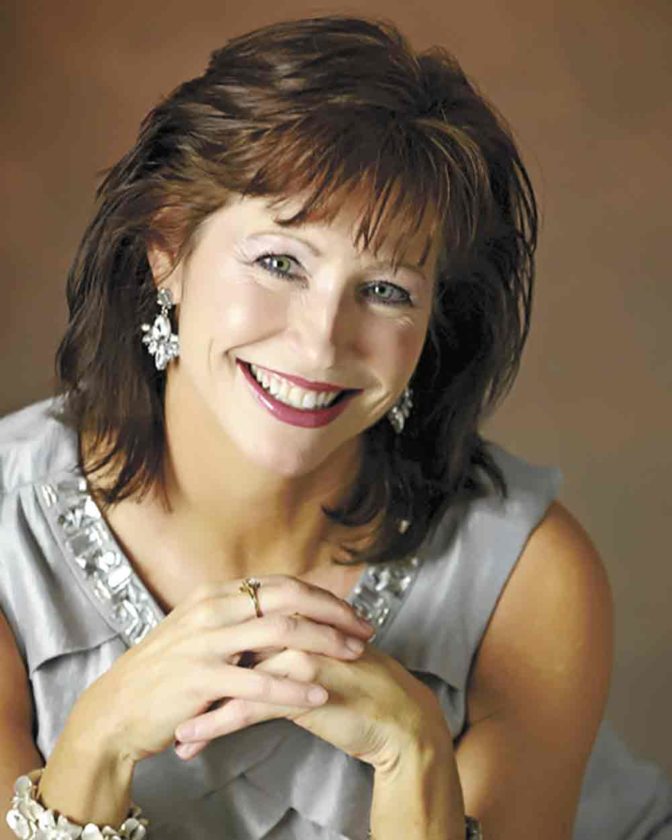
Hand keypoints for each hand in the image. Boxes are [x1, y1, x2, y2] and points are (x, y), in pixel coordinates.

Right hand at [69, 575, 374, 763]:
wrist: (114, 710)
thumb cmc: (161, 673)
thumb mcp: (197, 630)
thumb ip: (234, 617)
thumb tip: (278, 609)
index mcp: (215, 594)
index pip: (282, 584)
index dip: (322, 597)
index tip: (351, 613)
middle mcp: (212, 609)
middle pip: (289, 598)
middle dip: (334, 612)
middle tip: (365, 629)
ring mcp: (204, 642)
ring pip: (280, 631)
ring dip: (324, 643)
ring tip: (354, 657)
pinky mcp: (199, 679)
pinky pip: (259, 681)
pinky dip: (294, 687)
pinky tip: (320, 694)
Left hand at [174, 641, 450, 771]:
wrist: (399, 717)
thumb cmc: (358, 689)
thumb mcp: (316, 657)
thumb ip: (284, 646)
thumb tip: (248, 650)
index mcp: (295, 617)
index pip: (238, 627)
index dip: (208, 651)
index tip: (181, 674)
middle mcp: (293, 630)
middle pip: (229, 649)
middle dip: (194, 678)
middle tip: (167, 703)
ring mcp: (297, 657)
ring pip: (231, 680)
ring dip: (197, 708)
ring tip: (172, 730)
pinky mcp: (301, 690)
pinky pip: (246, 709)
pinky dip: (213, 726)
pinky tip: (190, 741)